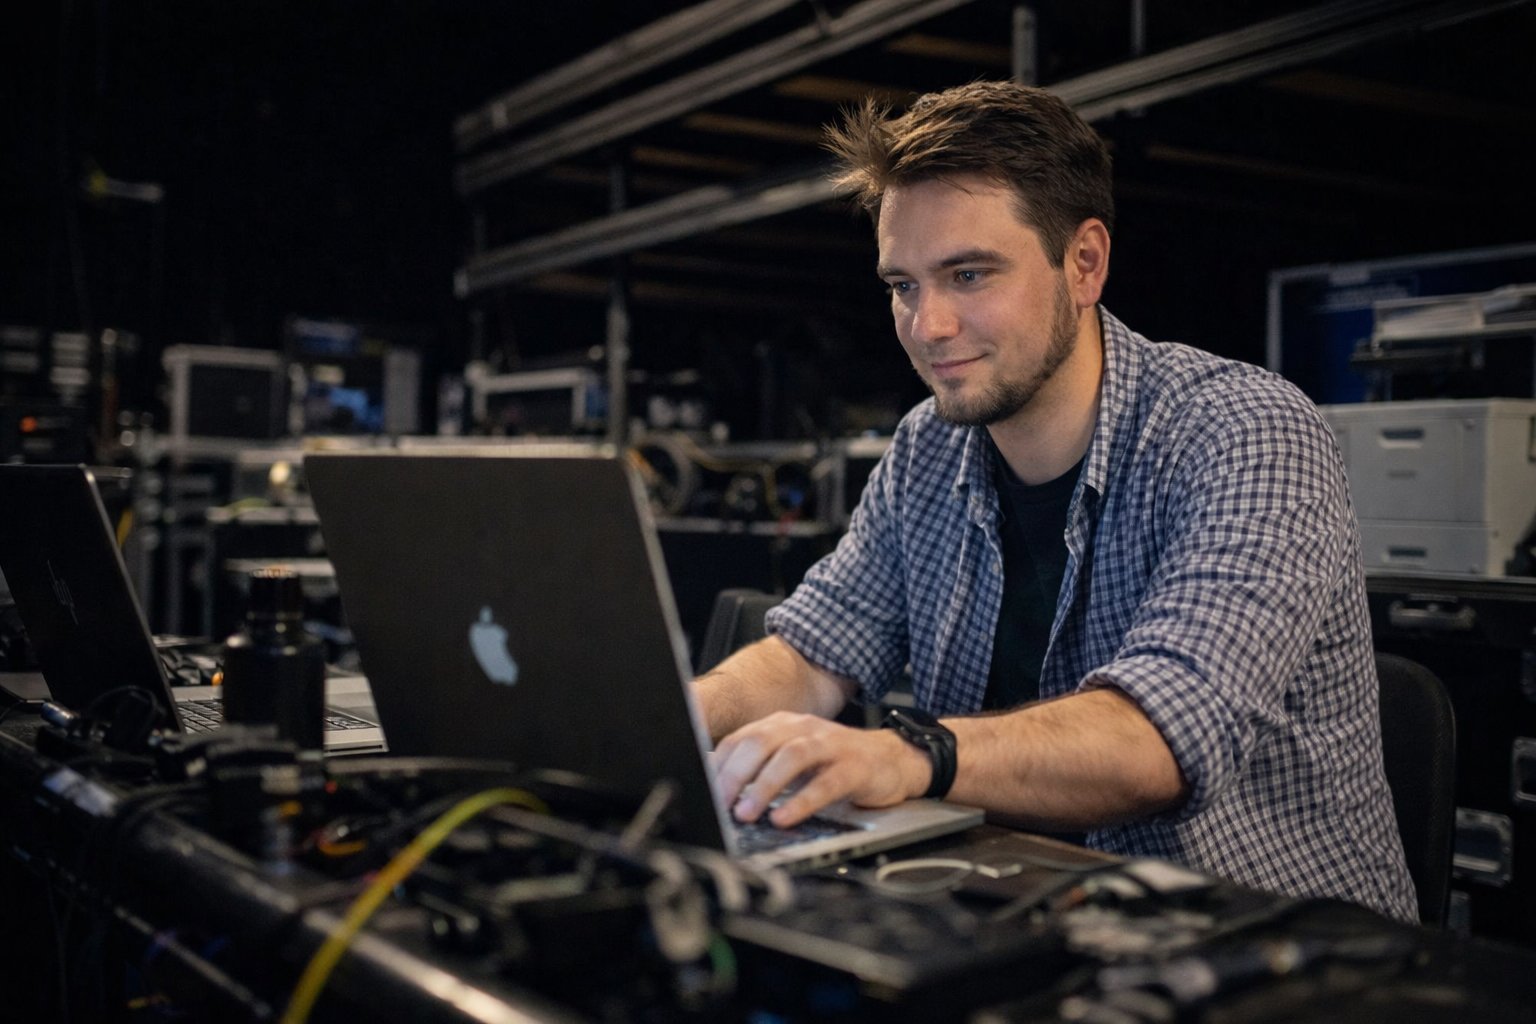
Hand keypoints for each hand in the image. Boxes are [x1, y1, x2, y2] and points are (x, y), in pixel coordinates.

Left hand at [711, 712, 930, 826]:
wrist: (893, 759)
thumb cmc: (836, 763)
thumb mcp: (793, 760)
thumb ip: (760, 768)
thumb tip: (719, 790)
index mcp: (782, 725)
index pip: (740, 739)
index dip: (719, 766)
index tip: (703, 792)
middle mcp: (803, 729)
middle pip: (760, 742)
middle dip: (735, 774)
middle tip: (720, 803)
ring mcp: (830, 745)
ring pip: (791, 756)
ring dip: (764, 785)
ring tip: (747, 813)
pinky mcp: (854, 767)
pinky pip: (825, 783)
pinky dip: (802, 801)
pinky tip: (785, 818)